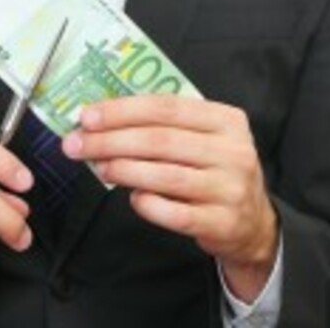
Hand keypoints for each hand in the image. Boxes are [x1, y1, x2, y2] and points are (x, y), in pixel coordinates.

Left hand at [62, 95, 277, 301]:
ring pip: (165, 175)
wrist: (252, 223)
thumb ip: (163, 128)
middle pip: (160, 140)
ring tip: (99, 167)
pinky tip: (133, 197)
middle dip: (110, 141)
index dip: (122, 111)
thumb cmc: (213, 172)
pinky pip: (174, 214)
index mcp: (225, 120)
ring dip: (123, 169)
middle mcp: (233, 151)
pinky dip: (147, 204)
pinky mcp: (222, 222)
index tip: (87, 116)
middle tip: (77, 144)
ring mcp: (230, 188)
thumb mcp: (202, 140)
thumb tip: (102, 123)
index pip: (165, 107)